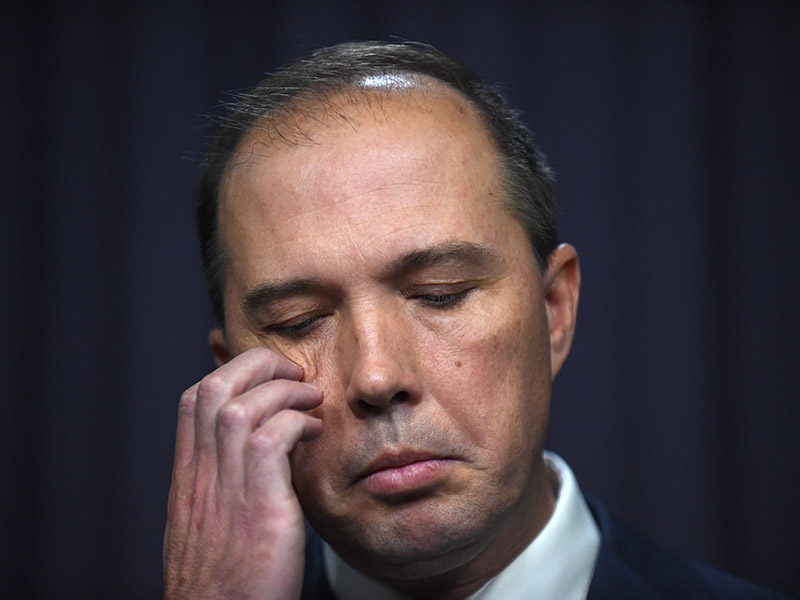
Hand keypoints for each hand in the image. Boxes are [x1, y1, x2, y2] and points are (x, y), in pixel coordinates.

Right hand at [163, 348, 322, 599]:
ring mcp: (227, 489)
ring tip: (310, 398)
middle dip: (257, 363)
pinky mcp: (258, 507)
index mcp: (190, 476)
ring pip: (241, 404)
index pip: (194, 398)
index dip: (232, 371)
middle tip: (292, 372)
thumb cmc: (227, 580)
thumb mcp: (212, 523)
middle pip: (214, 387)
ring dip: (283, 389)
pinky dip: (296, 422)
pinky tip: (313, 430)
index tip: (266, 375)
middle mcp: (202, 475)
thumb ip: (227, 480)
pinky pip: (271, 438)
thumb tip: (260, 447)